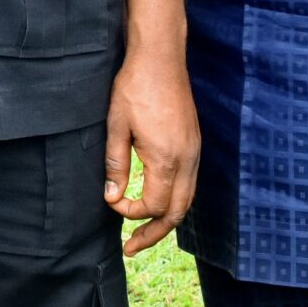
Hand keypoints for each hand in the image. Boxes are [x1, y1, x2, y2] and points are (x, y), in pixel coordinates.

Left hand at [106, 41, 198, 254]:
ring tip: (143, 233)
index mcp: (167, 158)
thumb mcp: (116, 125)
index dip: (132, 213)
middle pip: (177, 212)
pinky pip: (190, 183)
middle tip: (131, 248)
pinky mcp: (195, 143)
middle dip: (154, 233)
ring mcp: (195, 152)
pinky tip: (159, 202)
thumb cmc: (135, 88)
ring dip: (167, 220)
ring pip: (188, 200)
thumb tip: (112, 197)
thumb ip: (116, 164)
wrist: (161, 58)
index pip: (155, 206)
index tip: (112, 204)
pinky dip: (176, 200)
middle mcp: (187, 160)